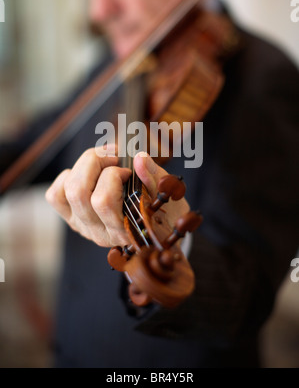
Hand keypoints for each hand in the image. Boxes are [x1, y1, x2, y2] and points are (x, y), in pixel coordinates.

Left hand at [45, 146, 189, 247]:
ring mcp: (83, 226)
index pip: (103, 201)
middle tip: (114, 156)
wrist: (157, 226)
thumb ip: (154, 176)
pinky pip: (55, 195)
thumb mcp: (166, 192)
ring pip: (67, 191)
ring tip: (104, 160)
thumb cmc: (163, 207)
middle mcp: (100, 232)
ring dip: (84, 165)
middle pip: (79, 192)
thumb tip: (140, 158)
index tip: (130, 169)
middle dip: (95, 162)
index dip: (113, 175)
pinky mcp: (72, 218)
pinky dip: (68, 177)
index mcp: (124, 230)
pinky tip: (89, 173)